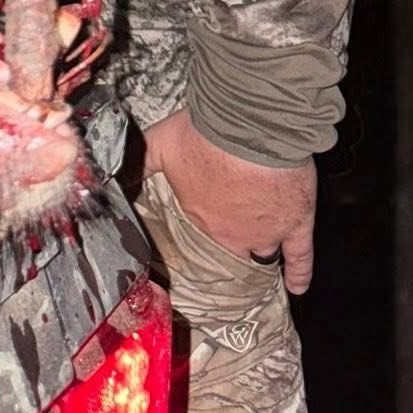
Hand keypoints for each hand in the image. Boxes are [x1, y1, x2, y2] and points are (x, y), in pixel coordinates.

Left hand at [143, 107, 316, 293]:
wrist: (251, 125)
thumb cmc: (204, 134)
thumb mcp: (161, 142)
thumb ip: (141, 160)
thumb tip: (112, 171)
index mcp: (200, 217)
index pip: (198, 233)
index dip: (201, 227)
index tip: (203, 226)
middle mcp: (232, 234)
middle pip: (230, 250)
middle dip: (229, 249)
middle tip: (231, 246)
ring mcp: (266, 232)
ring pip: (262, 254)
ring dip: (259, 257)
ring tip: (259, 263)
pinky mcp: (295, 224)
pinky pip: (300, 257)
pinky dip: (300, 274)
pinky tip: (297, 287)